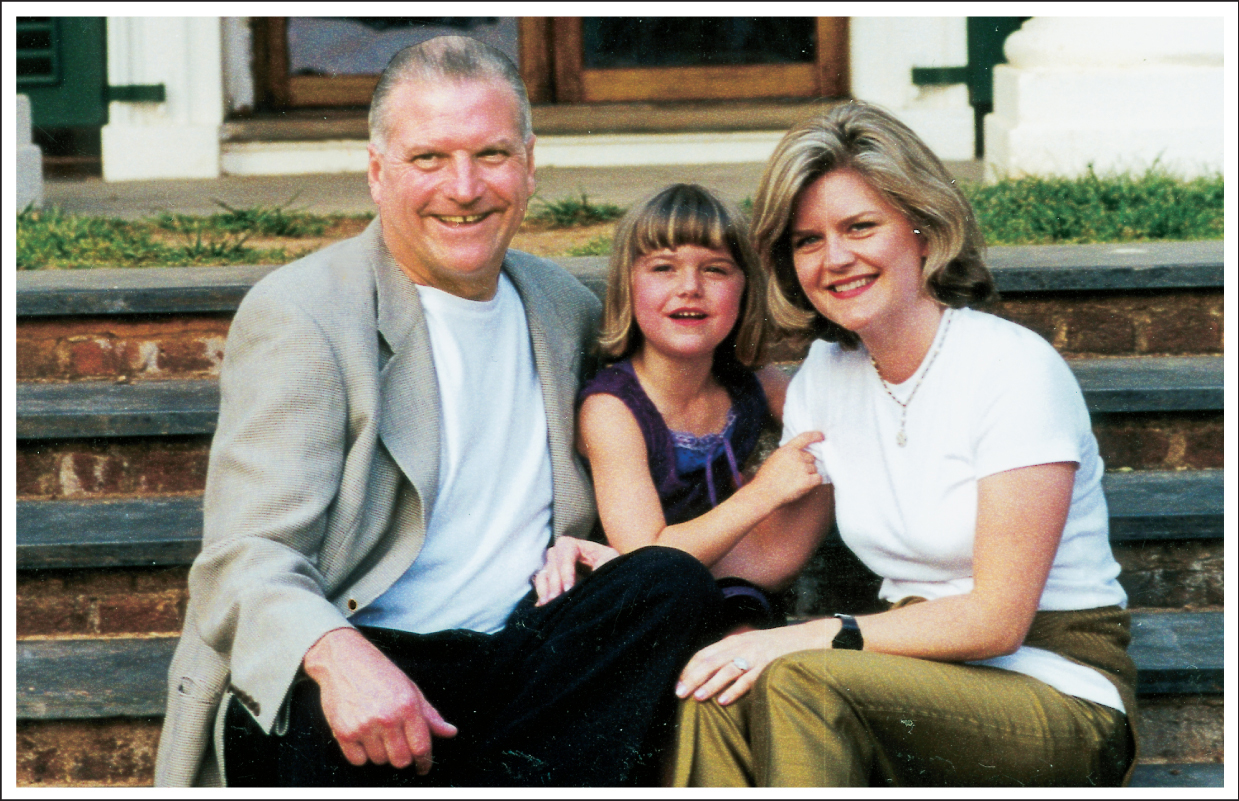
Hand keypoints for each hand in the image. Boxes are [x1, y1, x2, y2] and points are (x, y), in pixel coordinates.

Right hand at [302, 628, 456, 772]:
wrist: (343, 659)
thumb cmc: (379, 672)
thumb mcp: (410, 688)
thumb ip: (430, 715)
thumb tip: (450, 732)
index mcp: (408, 706)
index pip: (421, 747)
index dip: (425, 762)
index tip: (424, 767)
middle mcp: (387, 718)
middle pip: (401, 760)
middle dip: (403, 758)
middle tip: (398, 747)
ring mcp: (364, 726)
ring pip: (379, 760)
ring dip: (381, 753)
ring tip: (378, 733)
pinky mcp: (343, 732)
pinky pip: (358, 760)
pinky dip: (361, 754)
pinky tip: (363, 737)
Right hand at [532, 536, 619, 605]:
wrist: (617, 584)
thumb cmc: (615, 570)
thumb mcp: (610, 564)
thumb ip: (596, 568)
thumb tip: (580, 583)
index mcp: (580, 546)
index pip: (566, 549)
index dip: (566, 568)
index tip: (569, 588)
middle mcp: (564, 553)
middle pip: (553, 560)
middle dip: (555, 581)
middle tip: (556, 598)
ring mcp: (556, 566)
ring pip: (545, 572)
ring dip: (545, 588)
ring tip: (548, 604)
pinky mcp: (552, 580)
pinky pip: (541, 584)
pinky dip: (542, 593)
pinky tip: (543, 606)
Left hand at [675, 620, 827, 705]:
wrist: (810, 637)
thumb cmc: (778, 644)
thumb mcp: (752, 643)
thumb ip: (734, 653)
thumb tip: (712, 670)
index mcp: (736, 640)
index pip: (705, 653)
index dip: (690, 668)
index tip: (678, 682)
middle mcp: (742, 645)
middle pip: (711, 661)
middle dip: (693, 677)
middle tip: (679, 693)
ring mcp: (756, 655)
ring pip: (727, 670)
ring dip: (710, 684)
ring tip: (697, 697)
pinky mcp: (769, 665)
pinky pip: (749, 679)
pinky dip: (734, 690)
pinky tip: (723, 701)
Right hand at [748, 431, 823, 507]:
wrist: (764, 493)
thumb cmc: (766, 478)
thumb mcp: (774, 458)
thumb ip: (787, 454)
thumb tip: (801, 454)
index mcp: (787, 449)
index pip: (805, 438)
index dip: (815, 436)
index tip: (822, 436)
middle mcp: (796, 456)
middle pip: (811, 458)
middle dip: (807, 464)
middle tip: (796, 473)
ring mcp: (802, 468)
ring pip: (814, 469)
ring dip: (809, 475)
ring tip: (795, 481)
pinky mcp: (807, 481)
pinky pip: (818, 478)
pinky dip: (814, 482)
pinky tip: (805, 485)